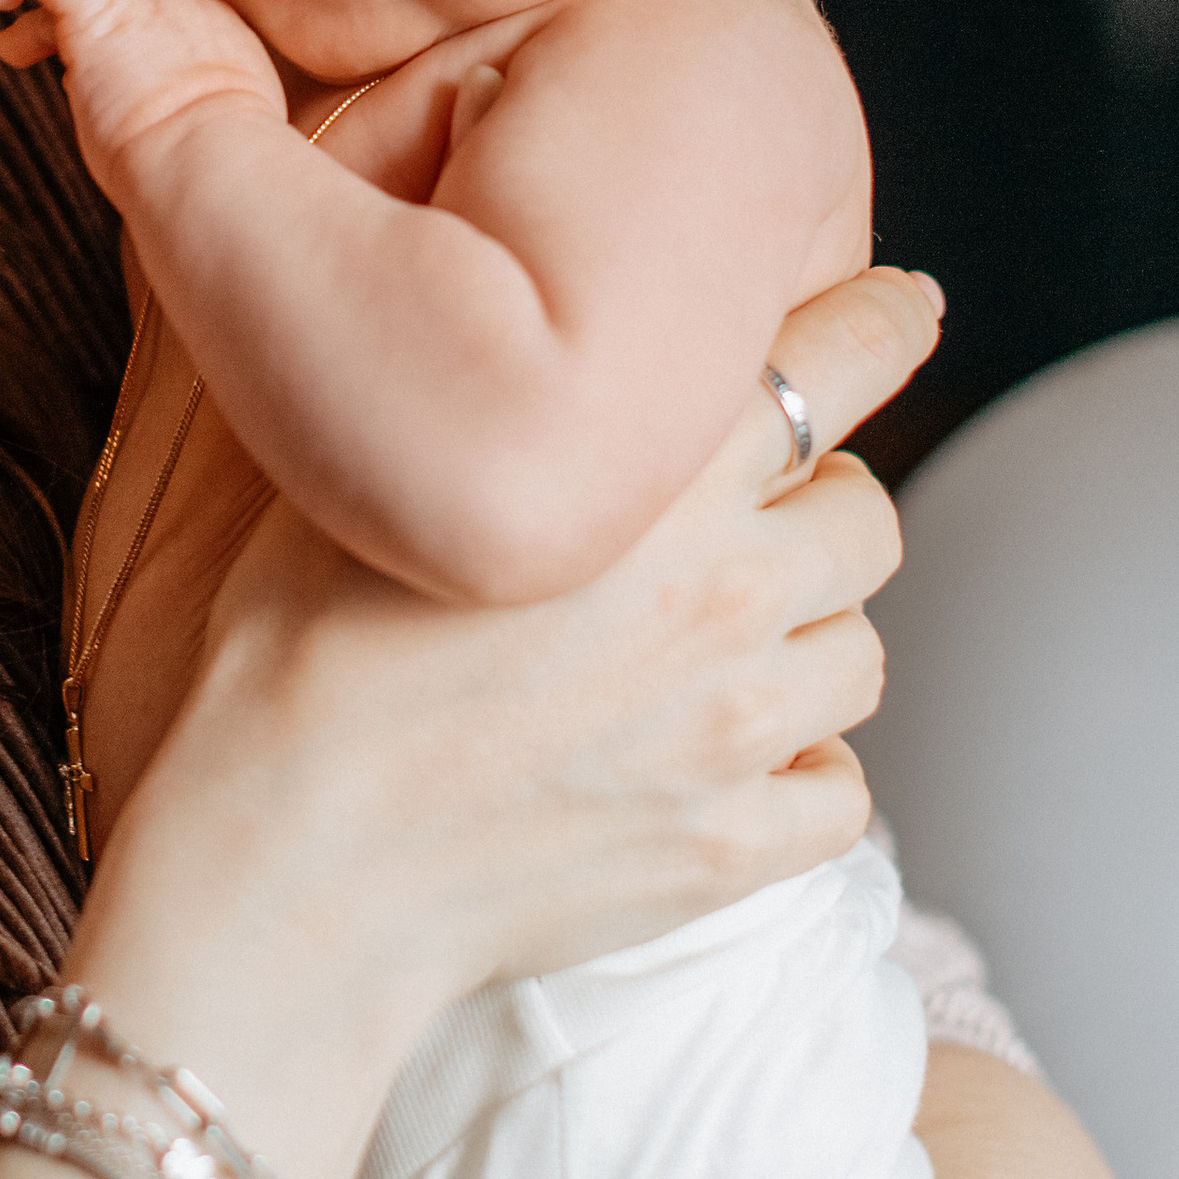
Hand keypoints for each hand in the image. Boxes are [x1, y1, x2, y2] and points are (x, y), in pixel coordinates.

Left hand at [0, 0, 285, 199]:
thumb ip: (186, 137)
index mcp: (216, 44)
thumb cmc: (216, 186)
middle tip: (19, 47)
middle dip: (62, 12)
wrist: (217, 171)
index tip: (71, 80)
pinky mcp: (100, 15)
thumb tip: (151, 160)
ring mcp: (143, 6)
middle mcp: (184, 11)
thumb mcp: (215, 150)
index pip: (151, 18)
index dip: (103, 42)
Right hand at [72, 267, 941, 1178]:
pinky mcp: (730, 847)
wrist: (278, 868)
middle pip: (865, 511)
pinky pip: (840, 792)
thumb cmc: (288, 654)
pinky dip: (800, 772)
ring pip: (861, 650)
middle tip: (747, 515)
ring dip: (808, 634)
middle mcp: (726, 588)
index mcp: (654, 471)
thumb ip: (495, 383)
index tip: (900, 310)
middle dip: (817, 499)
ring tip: (723, 644)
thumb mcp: (375, 461)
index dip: (883, 322)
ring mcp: (737, 728)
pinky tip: (723, 761)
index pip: (840, 353)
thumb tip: (522, 313)